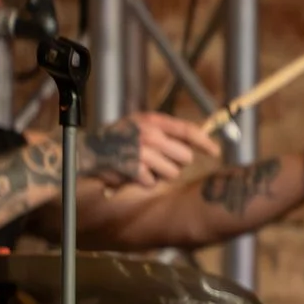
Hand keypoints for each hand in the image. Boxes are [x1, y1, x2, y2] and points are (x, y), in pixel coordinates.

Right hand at [82, 110, 220, 188]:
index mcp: (152, 120)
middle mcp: (149, 133)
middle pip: (185, 157)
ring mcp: (142, 151)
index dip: (204, 141)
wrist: (87, 152)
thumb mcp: (140, 127)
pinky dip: (143, 182)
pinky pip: (152, 183)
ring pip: (172, 173)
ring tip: (143, 166)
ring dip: (160, 175)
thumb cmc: (118, 141)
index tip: (215, 151)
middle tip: (157, 161)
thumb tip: (196, 144)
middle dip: (175, 163)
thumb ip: (165, 133)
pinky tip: (131, 173)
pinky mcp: (134, 168)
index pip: (187, 130)